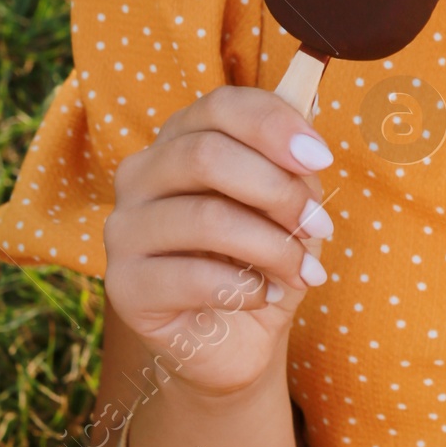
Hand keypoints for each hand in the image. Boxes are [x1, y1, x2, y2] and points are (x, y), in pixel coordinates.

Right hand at [104, 86, 334, 396]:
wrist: (235, 340)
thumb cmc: (261, 259)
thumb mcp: (287, 206)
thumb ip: (292, 165)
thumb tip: (310, 130)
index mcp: (180, 139)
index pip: (220, 106)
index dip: (275, 126)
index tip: (322, 160)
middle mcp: (140, 175)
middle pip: (207, 155)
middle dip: (279, 191)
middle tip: (321, 225)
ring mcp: (123, 230)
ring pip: (206, 217)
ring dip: (273, 247)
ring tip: (304, 272)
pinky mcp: (124, 286)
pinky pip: (194, 277)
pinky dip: (248, 288)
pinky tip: (266, 296)